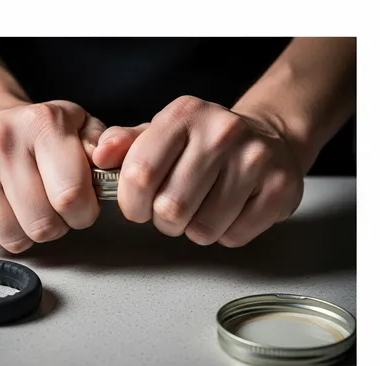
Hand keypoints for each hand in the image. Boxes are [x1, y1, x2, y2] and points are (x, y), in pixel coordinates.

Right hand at [0, 101, 105, 252]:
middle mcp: (1, 142)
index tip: (82, 206)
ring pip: (15, 238)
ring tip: (31, 207)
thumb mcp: (80, 126)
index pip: (71, 196)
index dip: (84, 213)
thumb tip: (110, 162)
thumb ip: (105, 145)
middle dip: (59, 226)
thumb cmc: (40, 132)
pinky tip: (7, 210)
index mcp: (41, 123)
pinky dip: (3, 235)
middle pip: (43, 224)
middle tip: (56, 208)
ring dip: (31, 233)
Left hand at [92, 95, 304, 247]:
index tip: (137, 205)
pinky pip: (234, 235)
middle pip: (170, 208)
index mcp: (184, 115)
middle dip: (164, 220)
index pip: (140, 173)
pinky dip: (227, 233)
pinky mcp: (280, 188)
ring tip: (204, 207)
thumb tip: (99, 155)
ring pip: (203, 228)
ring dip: (196, 229)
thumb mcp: (162, 134)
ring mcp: (255, 159)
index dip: (131, 203)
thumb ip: (126, 144)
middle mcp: (222, 132)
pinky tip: (231, 210)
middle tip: (173, 209)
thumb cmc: (205, 143)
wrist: (269, 138)